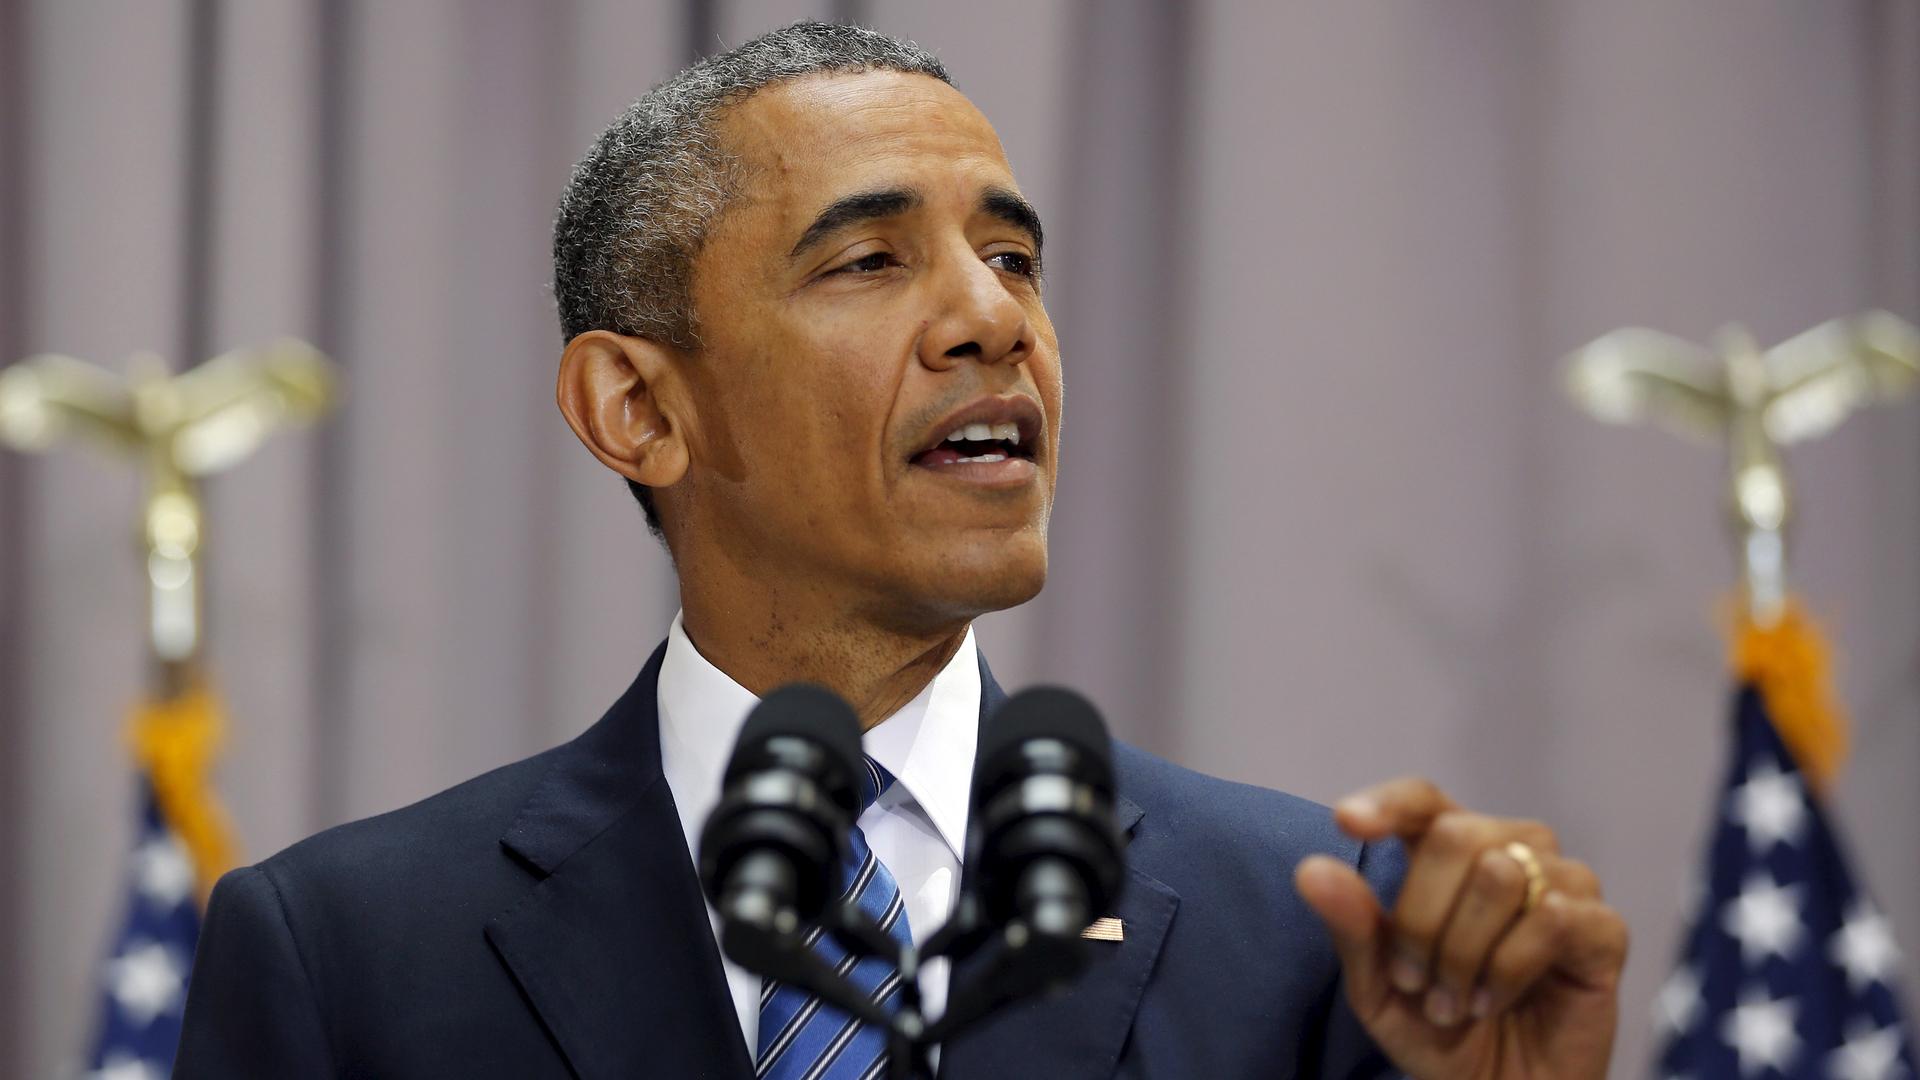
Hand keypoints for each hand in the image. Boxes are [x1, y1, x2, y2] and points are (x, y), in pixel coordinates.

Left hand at [1293, 777, 1627, 1079]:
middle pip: (1455, 834)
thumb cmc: (1438, 1032)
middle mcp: (1510, 851)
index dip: (1388, 802)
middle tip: (1419, 983)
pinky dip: (1507, 970)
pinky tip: (1495, 1000)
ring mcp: (1564, 883)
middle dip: (1422, 918)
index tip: (1347, 822)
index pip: (1424, 799)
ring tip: (1457, 1002)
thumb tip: (1310, 870)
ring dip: (1463, 953)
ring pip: (1500, 874)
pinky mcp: (1602, 927)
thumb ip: (1352, 928)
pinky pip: (1550, 918)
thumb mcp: (1378, 988)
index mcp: (1449, 853)